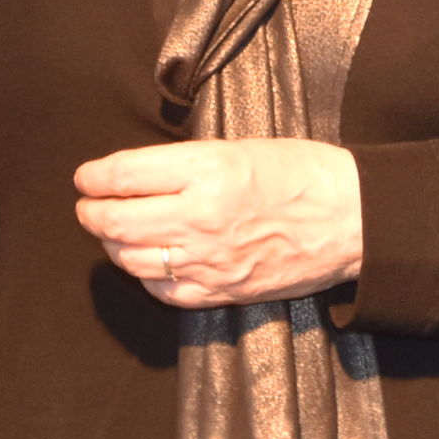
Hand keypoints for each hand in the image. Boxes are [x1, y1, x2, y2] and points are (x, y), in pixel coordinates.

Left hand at [74, 139, 364, 307]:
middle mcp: (199, 218)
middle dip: (93, 213)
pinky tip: (146, 263)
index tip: (85, 178)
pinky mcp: (222, 291)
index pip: (124, 176)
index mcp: (206, 171)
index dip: (94, 177)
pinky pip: (164, 290)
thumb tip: (138, 175)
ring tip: (112, 233)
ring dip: (113, 245)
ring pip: (133, 259)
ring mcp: (208, 260)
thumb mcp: (240, 147)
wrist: (353, 219)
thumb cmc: (304, 173)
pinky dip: (146, 277)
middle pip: (117, 221)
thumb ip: (187, 164)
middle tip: (88, 206)